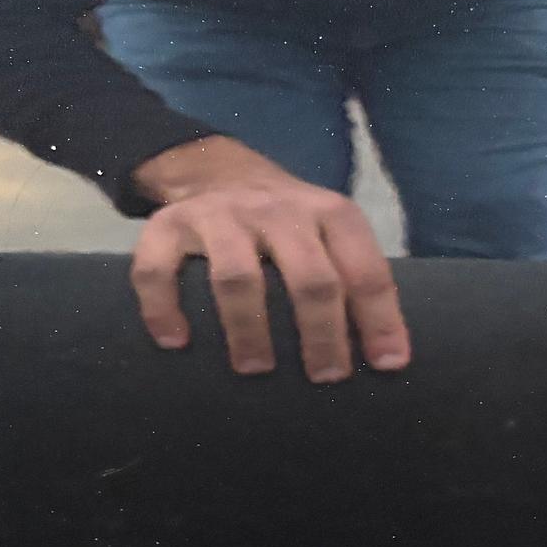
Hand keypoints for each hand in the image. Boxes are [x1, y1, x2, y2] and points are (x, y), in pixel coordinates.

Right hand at [128, 136, 410, 381]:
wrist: (217, 168)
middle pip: (309, 276)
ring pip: (238, 275)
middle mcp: (278, 210)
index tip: (386, 366)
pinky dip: (163, 307)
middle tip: (325, 378)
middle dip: (321, 333)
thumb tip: (389, 360)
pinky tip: (175, 342)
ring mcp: (221, 215)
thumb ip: (355, 280)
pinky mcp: (168, 223)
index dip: (380, 320)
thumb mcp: (329, 234)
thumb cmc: (287, 225)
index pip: (364, 269)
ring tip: (255, 370)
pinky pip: (158, 269)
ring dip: (249, 329)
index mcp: (329, 213)